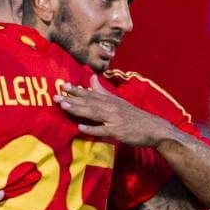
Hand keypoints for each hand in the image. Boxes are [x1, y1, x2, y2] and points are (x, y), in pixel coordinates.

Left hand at [56, 82, 174, 146]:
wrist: (154, 128)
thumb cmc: (134, 116)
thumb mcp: (118, 101)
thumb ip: (102, 91)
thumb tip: (90, 78)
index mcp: (110, 100)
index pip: (90, 93)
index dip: (76, 90)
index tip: (62, 86)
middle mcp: (111, 107)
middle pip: (89, 102)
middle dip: (71, 99)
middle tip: (55, 96)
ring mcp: (114, 119)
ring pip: (93, 112)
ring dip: (78, 109)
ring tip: (64, 106)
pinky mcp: (117, 131)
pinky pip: (102, 130)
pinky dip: (91, 128)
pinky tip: (80, 127)